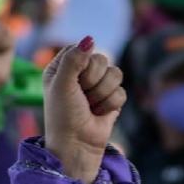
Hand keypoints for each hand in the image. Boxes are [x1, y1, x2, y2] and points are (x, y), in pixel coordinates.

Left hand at [42, 37, 126, 183]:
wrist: (77, 145)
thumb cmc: (63, 116)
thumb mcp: (62, 85)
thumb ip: (74, 59)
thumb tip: (90, 38)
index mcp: (62, 67)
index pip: (81, 49)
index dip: (82, 64)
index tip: (73, 81)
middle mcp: (80, 74)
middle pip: (101, 60)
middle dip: (93, 81)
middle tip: (81, 97)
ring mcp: (97, 86)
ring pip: (115, 74)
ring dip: (102, 94)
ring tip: (90, 107)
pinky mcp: (111, 99)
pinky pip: (121, 91)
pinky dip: (110, 105)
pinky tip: (98, 114)